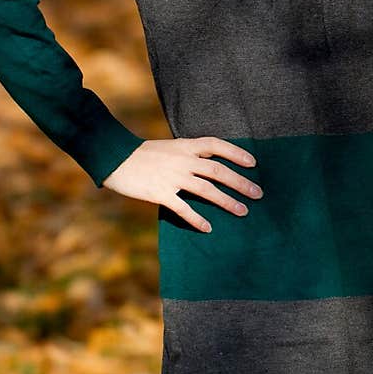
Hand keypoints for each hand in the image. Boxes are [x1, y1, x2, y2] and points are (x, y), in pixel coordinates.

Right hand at [102, 136, 262, 231]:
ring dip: (227, 201)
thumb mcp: (168, 148)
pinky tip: (208, 228)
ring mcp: (172, 177)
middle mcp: (182, 160)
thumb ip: (187, 154)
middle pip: (218, 170)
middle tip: (258, 193)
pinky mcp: (160, 193)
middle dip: (240, 182)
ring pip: (207, 190)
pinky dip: (197, 219)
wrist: (113, 157)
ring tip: (243, 211)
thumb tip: (207, 163)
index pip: (216, 145)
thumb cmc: (141, 154)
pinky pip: (183, 208)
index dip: (236, 152)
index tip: (253, 162)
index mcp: (185, 146)